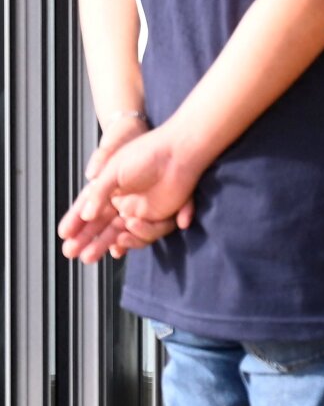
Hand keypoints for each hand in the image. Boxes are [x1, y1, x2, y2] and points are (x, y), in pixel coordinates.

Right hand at [58, 123, 202, 263]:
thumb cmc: (145, 155)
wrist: (177, 152)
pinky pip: (149, 233)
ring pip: (123, 234)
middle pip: (103, 227)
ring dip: (111, 242)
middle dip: (88, 241)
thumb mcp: (113, 171)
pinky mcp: (161, 216)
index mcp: (109, 190)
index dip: (75, 223)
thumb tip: (86, 215)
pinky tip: (131, 228)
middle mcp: (124, 203)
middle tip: (72, 253)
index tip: (63, 235)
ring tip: (111, 245)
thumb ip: (99, 194)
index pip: (88, 211)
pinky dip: (140, 234)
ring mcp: (142, 211)